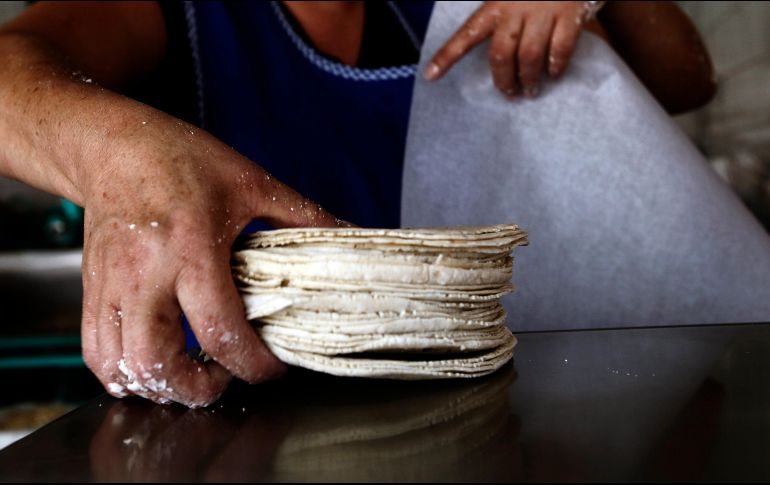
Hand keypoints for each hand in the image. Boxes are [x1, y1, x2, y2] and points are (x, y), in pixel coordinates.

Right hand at [80, 107, 342, 407]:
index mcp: (190, 247)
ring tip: (191, 374)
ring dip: (158, 387)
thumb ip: (302, 215)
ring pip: (118, 367)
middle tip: (226, 378)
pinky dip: (123, 374)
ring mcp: (112, 285)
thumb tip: (351, 234)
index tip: (271, 368)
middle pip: (156, 363)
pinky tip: (153, 363)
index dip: (251, 363)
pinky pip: (95, 351)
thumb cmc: (181, 159)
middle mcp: (145, 274)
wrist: (113, 145)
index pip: (218, 328)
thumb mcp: (252, 180)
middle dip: (199, 390)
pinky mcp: (93, 289)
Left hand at [424, 1, 592, 97]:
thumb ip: (498, 23)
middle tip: (508, 93)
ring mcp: (543, 11)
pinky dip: (556, 66)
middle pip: (501, 54)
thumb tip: (496, 59)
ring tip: (530, 91)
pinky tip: (553, 75)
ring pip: (529, 55)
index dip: (447, 56)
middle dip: (503, 80)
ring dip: (529, 79)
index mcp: (495, 5)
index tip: (430, 76)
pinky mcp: (570, 15)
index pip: (466, 34)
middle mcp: (515, 8)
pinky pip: (560, 48)